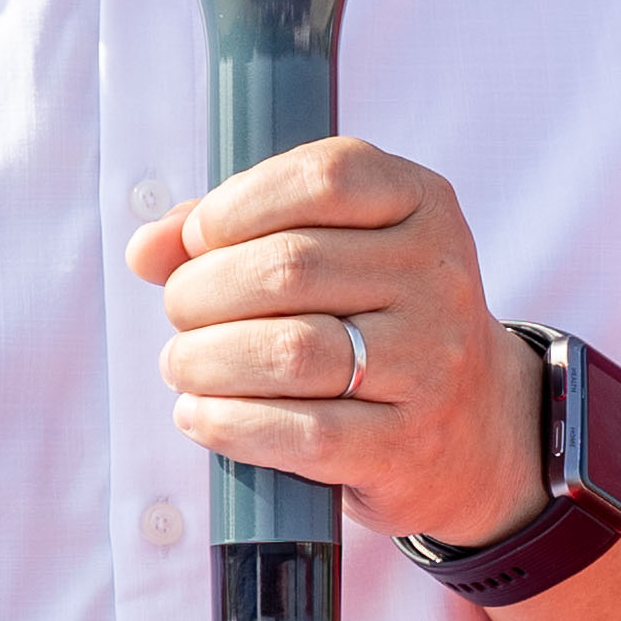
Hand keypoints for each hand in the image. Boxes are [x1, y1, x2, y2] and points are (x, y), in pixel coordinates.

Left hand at [130, 139, 544, 547]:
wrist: (472, 426)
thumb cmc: (374, 320)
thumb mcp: (335, 249)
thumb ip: (238, 231)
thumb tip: (147, 248)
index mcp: (422, 202)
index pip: (323, 178)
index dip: (237, 205)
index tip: (197, 239)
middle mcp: (437, 275)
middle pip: (290, 266)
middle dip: (203, 290)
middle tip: (181, 312)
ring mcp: (430, 361)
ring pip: (290, 350)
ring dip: (206, 358)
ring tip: (182, 363)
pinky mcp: (407, 442)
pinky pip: (303, 432)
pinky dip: (230, 424)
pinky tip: (201, 415)